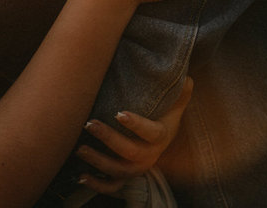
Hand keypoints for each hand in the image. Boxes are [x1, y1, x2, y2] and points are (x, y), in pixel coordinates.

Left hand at [75, 77, 194, 193]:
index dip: (137, 125)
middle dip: (109, 139)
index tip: (119, 114)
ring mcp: (136, 168)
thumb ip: (180, 91)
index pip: (152, 133)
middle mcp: (149, 155)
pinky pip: (112, 187)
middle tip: (90, 124)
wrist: (157, 137)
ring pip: (119, 171)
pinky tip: (81, 176)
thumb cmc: (162, 114)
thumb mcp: (174, 103)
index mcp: (161, 136)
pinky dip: (97, 185)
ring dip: (98, 161)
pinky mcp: (124, 176)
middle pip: (130, 152)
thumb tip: (186, 80)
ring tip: (80, 148)